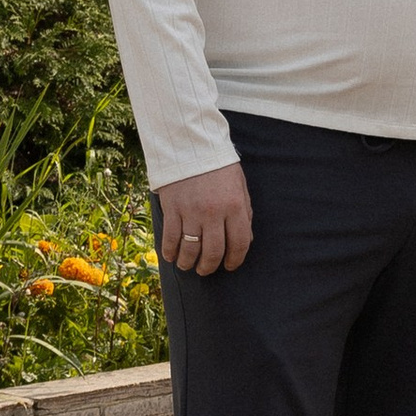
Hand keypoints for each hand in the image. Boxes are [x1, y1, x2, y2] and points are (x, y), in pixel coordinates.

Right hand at [157, 159, 252, 276]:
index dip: (235, 260)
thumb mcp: (239, 186)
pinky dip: (170, 252)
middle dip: (209, 267)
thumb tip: (244, 240)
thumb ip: (244, 213)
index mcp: (235, 205)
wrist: (191, 145)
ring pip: (190, 250)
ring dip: (189, 263)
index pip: (239, 243)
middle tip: (206, 270)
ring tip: (188, 265)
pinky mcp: (172, 209)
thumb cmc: (218, 166)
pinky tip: (172, 256)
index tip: (229, 266)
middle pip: (213, 252)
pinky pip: (171, 239)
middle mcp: (214, 212)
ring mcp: (191, 212)